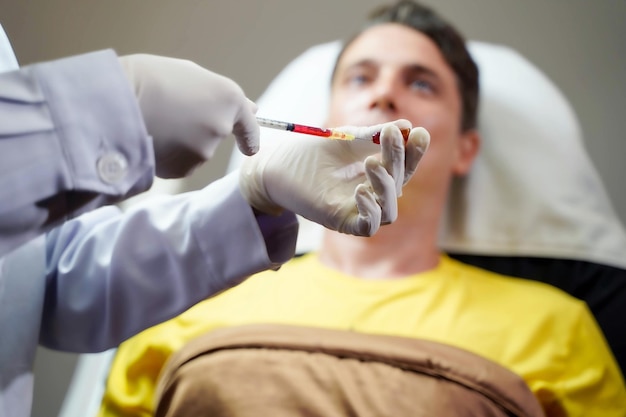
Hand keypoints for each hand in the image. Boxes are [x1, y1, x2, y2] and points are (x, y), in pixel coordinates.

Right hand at [119, 54, 259, 177]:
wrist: (113, 102)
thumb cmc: (147, 78)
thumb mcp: (188, 74)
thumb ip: (220, 95)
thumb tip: (252, 109)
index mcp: (228, 97)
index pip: (249, 124)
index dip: (248, 136)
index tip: (248, 147)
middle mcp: (221, 126)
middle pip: (215, 134)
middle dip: (198, 129)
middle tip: (170, 113)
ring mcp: (204, 151)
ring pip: (196, 151)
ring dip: (181, 142)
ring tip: (155, 122)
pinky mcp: (184, 169)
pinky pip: (179, 164)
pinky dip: (168, 156)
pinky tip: (151, 139)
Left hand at [239, 119, 429, 235]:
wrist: (277, 165)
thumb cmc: (311, 152)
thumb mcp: (346, 139)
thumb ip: (374, 136)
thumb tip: (406, 127)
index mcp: (376, 173)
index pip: (404, 166)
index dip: (415, 152)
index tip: (419, 133)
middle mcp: (372, 193)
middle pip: (399, 183)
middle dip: (398, 158)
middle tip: (390, 134)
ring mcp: (357, 209)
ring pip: (389, 210)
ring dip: (386, 185)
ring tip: (371, 162)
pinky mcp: (341, 221)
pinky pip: (367, 227)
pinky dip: (370, 212)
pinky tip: (360, 190)